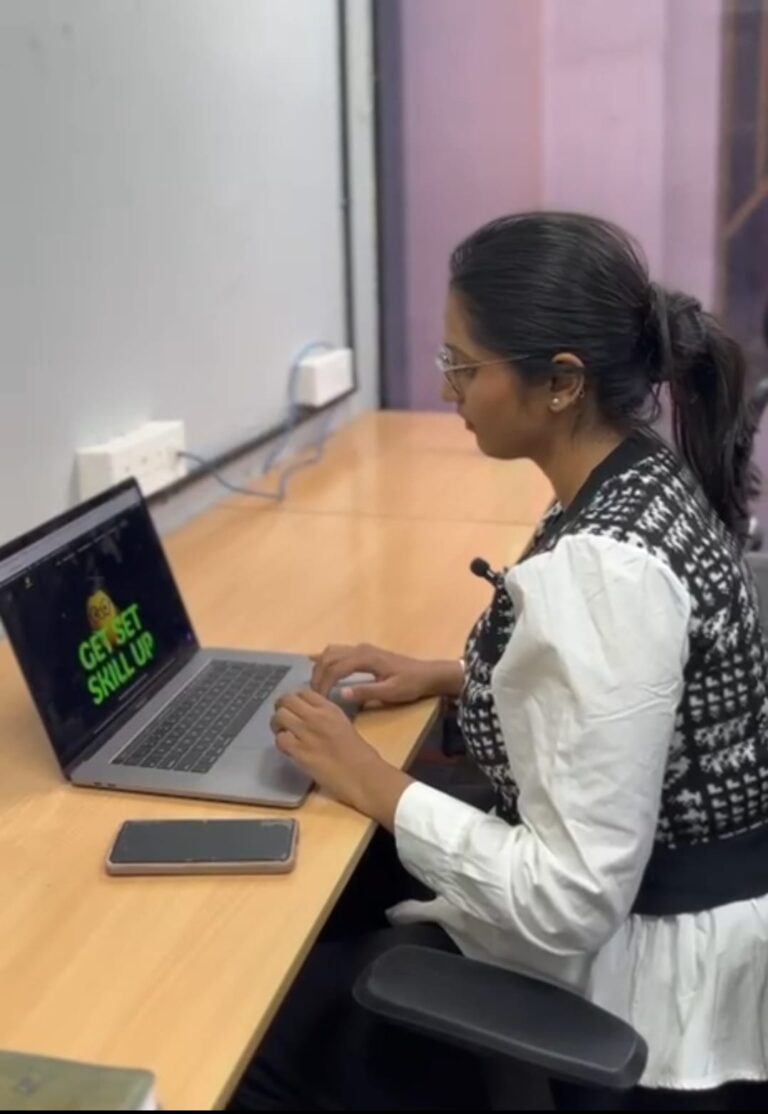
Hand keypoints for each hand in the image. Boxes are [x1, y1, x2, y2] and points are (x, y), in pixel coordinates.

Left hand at [272, 689, 410, 826]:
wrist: (364, 776)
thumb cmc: (361, 754)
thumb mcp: (344, 725)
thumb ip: (326, 718)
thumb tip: (308, 718)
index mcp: (330, 709)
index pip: (303, 692)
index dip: (295, 700)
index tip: (296, 709)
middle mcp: (316, 717)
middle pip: (286, 700)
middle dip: (281, 708)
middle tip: (284, 720)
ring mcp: (307, 733)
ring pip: (279, 717)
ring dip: (277, 725)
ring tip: (283, 734)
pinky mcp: (300, 752)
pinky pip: (280, 739)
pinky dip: (281, 743)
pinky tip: (289, 749)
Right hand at [310, 643, 462, 704]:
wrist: (427, 674)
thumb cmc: (410, 685)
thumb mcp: (390, 692)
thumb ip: (365, 692)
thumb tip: (340, 694)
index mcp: (365, 658)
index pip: (335, 668)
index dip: (323, 684)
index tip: (319, 700)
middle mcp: (360, 649)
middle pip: (328, 657)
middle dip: (318, 675)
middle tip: (314, 695)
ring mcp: (361, 648)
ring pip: (331, 651)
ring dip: (320, 667)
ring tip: (318, 686)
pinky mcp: (364, 651)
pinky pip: (338, 651)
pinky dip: (327, 660)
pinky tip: (323, 671)